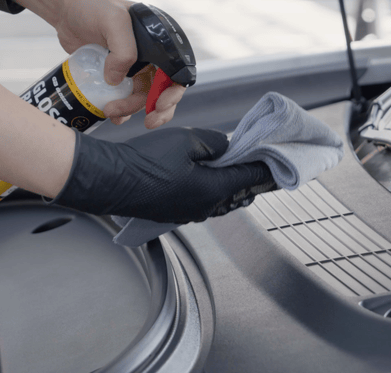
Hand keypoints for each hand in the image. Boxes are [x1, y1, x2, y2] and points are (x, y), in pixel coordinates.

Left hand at [19, 0, 185, 128]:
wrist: (66, 10)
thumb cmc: (91, 6)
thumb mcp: (113, 20)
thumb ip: (122, 49)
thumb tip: (117, 81)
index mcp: (157, 42)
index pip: (175, 72)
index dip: (172, 92)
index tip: (160, 105)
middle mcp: (149, 56)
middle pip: (161, 90)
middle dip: (155, 108)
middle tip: (147, 121)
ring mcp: (132, 68)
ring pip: (142, 98)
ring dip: (131, 110)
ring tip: (112, 112)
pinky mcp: (115, 76)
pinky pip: (124, 98)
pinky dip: (121, 111)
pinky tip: (112, 115)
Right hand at [53, 128, 276, 223]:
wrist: (112, 180)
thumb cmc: (147, 160)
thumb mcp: (187, 141)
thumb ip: (215, 143)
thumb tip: (226, 148)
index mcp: (214, 190)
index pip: (251, 179)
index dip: (267, 167)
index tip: (279, 160)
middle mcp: (205, 208)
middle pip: (239, 194)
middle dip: (252, 179)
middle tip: (260, 164)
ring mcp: (188, 214)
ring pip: (221, 201)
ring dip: (232, 187)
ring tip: (238, 171)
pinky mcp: (174, 213)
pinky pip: (203, 204)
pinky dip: (213, 192)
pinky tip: (208, 179)